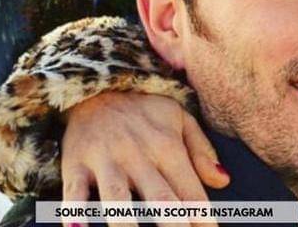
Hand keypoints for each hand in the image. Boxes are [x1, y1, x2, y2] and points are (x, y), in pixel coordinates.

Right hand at [61, 91, 229, 226]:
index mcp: (168, 146)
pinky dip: (74, 210)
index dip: (203, 217)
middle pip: (159, 197)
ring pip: (117, 197)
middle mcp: (138, 154)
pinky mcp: (76, 163)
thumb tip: (224, 180)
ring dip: (126, 222)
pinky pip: (74, 190)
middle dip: (174, 223)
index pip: (190, 190)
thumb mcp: (181, 119)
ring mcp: (106, 159)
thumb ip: (202, 151)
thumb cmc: (144, 110)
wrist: (97, 84)